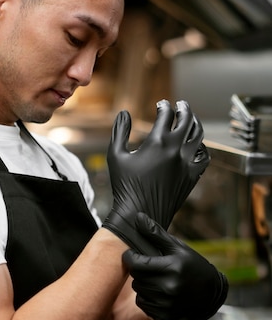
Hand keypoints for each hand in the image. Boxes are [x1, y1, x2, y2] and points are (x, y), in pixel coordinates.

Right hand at [103, 100, 209, 252]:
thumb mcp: (115, 155)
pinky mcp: (192, 176)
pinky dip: (201, 146)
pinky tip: (196, 145)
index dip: (164, 106)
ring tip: (190, 120)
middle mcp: (176, 149)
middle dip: (184, 108)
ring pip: (198, 135)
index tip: (162, 104)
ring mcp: (187, 163)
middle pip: (187, 119)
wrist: (140, 215)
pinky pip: (204, 156)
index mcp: (157, 142)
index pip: (166, 114)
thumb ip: (120, 131)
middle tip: (181, 105)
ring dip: (195, 123)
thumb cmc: (124, 186)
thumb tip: (124, 112)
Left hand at [122, 213, 227, 319]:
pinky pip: (143, 305)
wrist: (210, 293)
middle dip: (138, 270)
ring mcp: (167, 304)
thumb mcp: (177, 246)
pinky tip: (158, 291)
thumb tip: (137, 217)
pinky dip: (146, 297)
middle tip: (148, 266)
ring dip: (142, 284)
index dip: (130, 257)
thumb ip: (155, 233)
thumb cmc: (192, 265)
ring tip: (156, 278)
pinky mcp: (165, 315)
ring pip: (138, 291)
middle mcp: (169, 287)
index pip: (136, 263)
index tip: (132, 255)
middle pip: (136, 277)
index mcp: (171, 268)